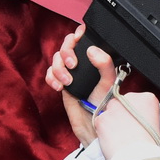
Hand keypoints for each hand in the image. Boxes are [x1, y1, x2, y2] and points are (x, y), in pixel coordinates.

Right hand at [43, 25, 114, 145]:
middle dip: (66, 52)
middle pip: (67, 45)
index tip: (79, 37)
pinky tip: (59, 87)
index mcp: (96, 60)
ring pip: (56, 58)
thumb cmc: (104, 105)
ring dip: (58, 68)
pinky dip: (51, 78)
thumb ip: (104, 64)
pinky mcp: (61, 82)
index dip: (79, 34)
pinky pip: (49, 73)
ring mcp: (71, 72)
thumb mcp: (109, 83)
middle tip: (72, 64)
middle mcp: (83, 63)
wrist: (92, 124)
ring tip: (67, 81)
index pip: (85, 39)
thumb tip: (91, 50)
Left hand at [95, 93, 159, 159]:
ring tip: (121, 137)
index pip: (140, 101)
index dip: (138, 114)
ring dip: (113, 122)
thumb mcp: (156, 125)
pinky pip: (100, 122)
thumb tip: (139, 119)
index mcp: (147, 99)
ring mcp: (113, 107)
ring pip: (110, 112)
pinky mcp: (101, 118)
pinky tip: (112, 140)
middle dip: (123, 115)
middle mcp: (130, 98)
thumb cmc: (148, 146)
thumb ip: (145, 116)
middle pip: (123, 104)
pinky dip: (103, 131)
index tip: (138, 122)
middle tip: (129, 130)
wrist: (136, 158)